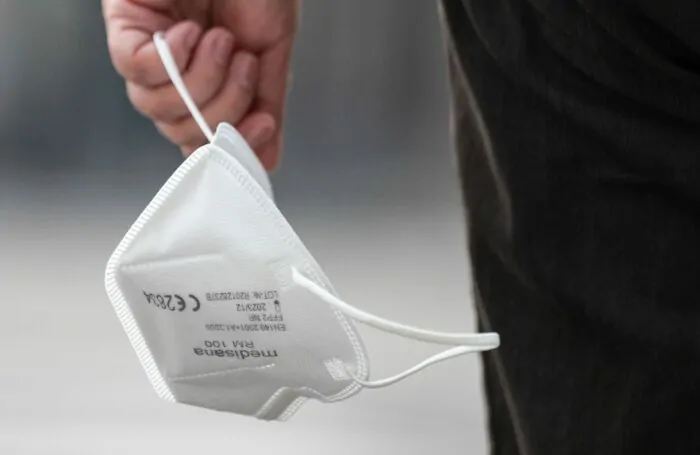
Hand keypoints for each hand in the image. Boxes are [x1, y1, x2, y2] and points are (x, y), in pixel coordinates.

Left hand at [103, 0, 299, 169]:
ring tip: (222, 39)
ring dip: (204, 78)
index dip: (230, 144)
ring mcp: (147, 55)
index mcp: (207, 85)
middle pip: (181, 131)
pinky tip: (190, 30)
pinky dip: (173, 57)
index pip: (202, 138)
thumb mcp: (271, 53)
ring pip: (158, 109)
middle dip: (223, 105)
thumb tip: (267, 159)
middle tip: (244, 61)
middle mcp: (173, 77)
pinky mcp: (125, 29)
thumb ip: (267, 105)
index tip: (263, 126)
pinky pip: (138, 71)